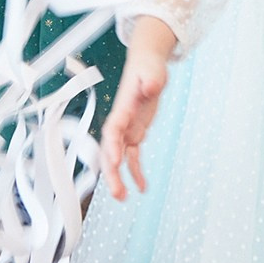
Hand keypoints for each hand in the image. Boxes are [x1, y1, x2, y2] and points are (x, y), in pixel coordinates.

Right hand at [99, 22, 173, 200]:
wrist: (146, 65)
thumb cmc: (148, 67)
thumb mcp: (153, 70)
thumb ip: (151, 79)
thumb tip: (151, 86)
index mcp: (123, 108)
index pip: (113, 129)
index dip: (112, 146)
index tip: (115, 161)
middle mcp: (121, 122)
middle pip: (110, 150)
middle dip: (112, 172)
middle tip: (117, 193)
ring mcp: (127, 129)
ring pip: (118, 158)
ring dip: (119, 177)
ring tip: (123, 198)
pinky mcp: (135, 133)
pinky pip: (133, 157)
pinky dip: (136, 172)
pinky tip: (142, 188)